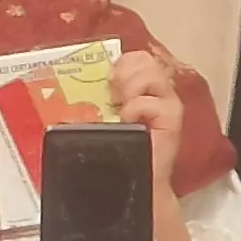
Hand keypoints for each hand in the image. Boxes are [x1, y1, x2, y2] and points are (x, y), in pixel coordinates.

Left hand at [107, 46, 185, 188]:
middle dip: (125, 72)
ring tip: (123, 108)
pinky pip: (152, 102)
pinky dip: (136, 108)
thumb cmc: (119, 152)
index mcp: (141, 87)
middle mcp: (158, 91)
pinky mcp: (173, 119)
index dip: (121, 63)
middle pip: (145, 59)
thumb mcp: (101, 120)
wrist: (136, 182)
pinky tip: (130, 122)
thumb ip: (95, 101)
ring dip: (131, 87)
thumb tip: (68, 90)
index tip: (108, 82)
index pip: (136, 57)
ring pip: (153, 73)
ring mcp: (168, 103)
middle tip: (115, 95)